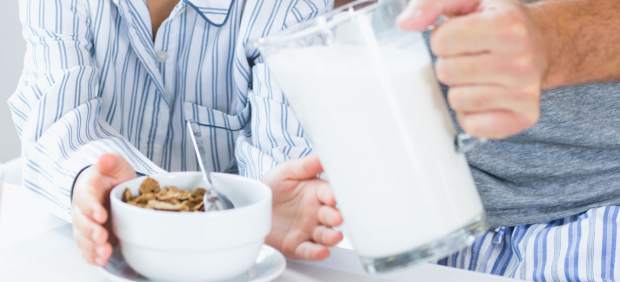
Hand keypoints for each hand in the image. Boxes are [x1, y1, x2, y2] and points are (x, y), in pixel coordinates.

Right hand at [71, 154, 135, 265]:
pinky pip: (86, 248)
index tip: (101, 215)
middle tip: (102, 236)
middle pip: (82, 221)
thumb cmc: (112, 177)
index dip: (92, 207)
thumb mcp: (116, 166)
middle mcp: (82, 208)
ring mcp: (84, 223)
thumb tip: (104, 158)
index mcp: (87, 189)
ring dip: (92, 246)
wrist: (109, 188)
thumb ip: (111, 162)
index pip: (86, 198)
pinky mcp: (89, 236)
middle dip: (91, 230)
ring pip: (83, 237)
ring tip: (104, 253)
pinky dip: (91, 255)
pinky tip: (100, 261)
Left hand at [262, 155, 343, 259]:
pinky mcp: (297, 245)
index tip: (332, 197)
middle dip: (335, 217)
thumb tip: (323, 155)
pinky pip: (309, 250)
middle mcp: (316, 212)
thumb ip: (305, 166)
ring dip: (332, 237)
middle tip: (336, 217)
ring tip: (335, 236)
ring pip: (325, 235)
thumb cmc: (272, 186)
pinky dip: (316, 252)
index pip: (330, 193)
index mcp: (317, 193)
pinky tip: (322, 251)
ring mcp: (308, 230)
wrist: (253, 205)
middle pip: (331, 216)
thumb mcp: (286, 172)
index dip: (333, 196)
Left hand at [398, 0, 547, 138]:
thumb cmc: (500, 22)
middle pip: (446, 72)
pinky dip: (471, 114)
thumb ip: (433, 2)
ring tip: (479, 75)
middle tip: (472, 57)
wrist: (544, 43)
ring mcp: (524, 91)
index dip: (444, 39)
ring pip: (457, 100)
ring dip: (460, 89)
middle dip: (451, 64)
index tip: (463, 37)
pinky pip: (473, 125)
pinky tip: (486, 96)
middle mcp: (521, 60)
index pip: (441, 41)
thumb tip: (406, 23)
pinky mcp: (523, 116)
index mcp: (507, 26)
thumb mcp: (469, 0)